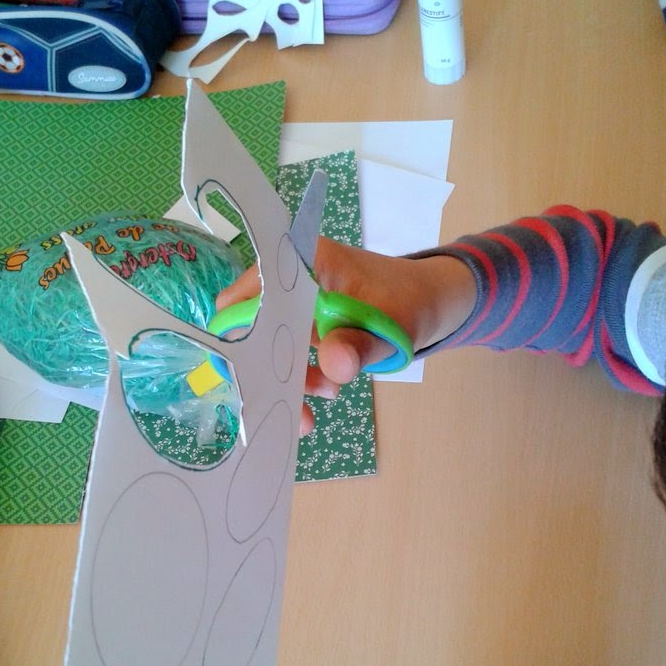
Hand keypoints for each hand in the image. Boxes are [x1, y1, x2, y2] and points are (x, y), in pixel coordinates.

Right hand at [215, 238, 475, 433]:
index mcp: (302, 260)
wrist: (431, 303)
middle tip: (273, 404)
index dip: (234, 330)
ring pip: (265, 348)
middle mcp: (288, 280)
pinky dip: (296, 381)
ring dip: (281, 381)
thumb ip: (360, 344)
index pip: (246, 292)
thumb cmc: (412, 300)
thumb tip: (333, 366)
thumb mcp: (391, 324)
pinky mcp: (302, 328)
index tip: (245, 373)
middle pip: (248, 325)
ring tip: (313, 405)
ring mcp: (294, 305)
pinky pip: (285, 358)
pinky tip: (322, 394)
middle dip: (257, 369)